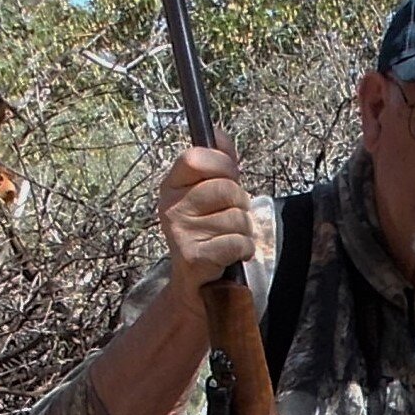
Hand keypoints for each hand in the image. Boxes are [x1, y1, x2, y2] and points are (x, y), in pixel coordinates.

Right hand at [158, 131, 255, 291]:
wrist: (195, 282)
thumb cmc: (207, 232)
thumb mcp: (208, 194)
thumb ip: (219, 164)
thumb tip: (219, 132)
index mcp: (172, 185)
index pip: (196, 157)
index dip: (223, 164)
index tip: (231, 176)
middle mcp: (171, 206)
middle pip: (225, 188)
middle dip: (240, 203)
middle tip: (230, 217)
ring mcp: (180, 231)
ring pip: (237, 217)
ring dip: (244, 230)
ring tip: (228, 238)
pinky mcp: (195, 256)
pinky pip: (238, 242)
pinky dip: (244, 249)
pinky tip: (232, 254)